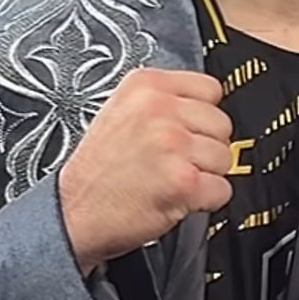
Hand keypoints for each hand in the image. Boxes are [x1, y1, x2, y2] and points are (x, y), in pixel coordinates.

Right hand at [59, 69, 232, 274]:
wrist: (73, 214)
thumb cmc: (96, 171)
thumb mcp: (120, 111)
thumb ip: (162, 100)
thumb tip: (204, 105)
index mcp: (146, 85)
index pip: (210, 89)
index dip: (202, 115)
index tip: (185, 131)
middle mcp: (160, 109)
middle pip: (222, 125)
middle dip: (205, 147)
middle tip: (173, 161)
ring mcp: (174, 144)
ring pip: (225, 158)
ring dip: (205, 175)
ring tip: (170, 178)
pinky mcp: (184, 181)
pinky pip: (222, 189)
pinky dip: (206, 201)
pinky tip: (176, 198)